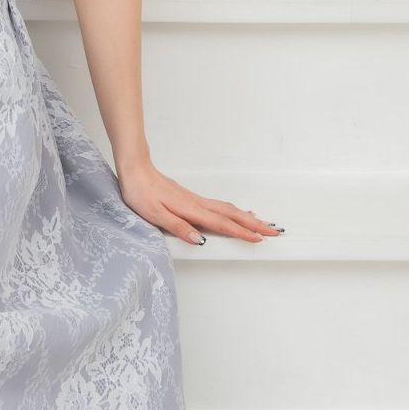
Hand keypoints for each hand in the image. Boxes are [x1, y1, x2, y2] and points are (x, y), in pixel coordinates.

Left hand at [116, 160, 282, 245]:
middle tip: (274, 231)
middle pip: (231, 214)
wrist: (135, 169)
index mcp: (190, 209)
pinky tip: (235, 213)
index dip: (241, 233)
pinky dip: (233, 211)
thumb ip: (177, 226)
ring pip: (227, 209)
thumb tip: (199, 240)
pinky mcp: (190, 197)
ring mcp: (194, 199)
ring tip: (262, 224)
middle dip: (254, 224)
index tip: (259, 239)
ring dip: (246, 217)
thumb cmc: (140, 192)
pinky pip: (218, 205)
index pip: (221, 224)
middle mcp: (196, 203)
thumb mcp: (154, 214)